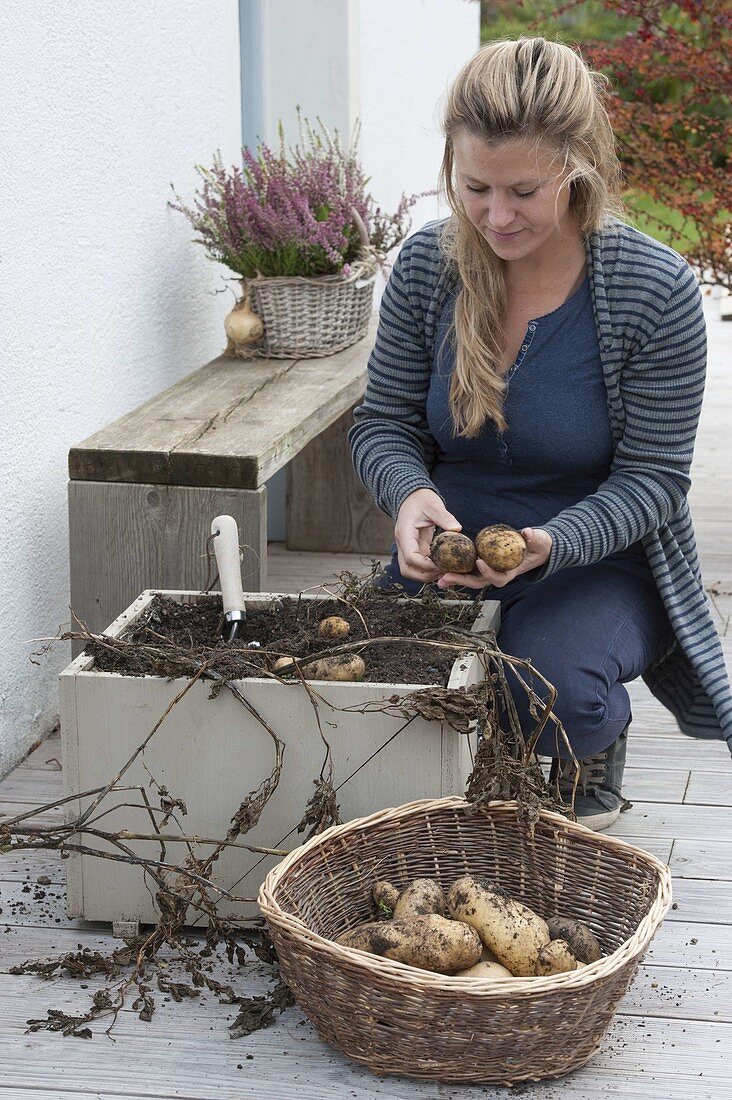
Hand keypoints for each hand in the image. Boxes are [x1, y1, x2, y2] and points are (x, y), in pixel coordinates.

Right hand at [395, 489, 461, 582]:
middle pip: (407, 570)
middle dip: (426, 575)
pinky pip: (418, 565)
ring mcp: (406, 547)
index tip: (443, 565)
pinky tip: (443, 565)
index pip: (411, 557)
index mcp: (405, 533)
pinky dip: (429, 569)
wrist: (411, 496)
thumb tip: (457, 529)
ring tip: (445, 571)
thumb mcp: (434, 504)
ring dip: (427, 575)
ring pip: (411, 570)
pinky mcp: (413, 549)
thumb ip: (444, 517)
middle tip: (445, 572)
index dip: (427, 565)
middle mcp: (402, 543)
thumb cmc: (421, 498)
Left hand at [436, 527, 552, 589]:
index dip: (489, 572)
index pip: (499, 577)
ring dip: (455, 579)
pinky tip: (443, 569)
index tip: (479, 562)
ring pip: (471, 579)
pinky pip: (469, 571)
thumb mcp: (537, 539)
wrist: (536, 549)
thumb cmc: (537, 544)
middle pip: (479, 582)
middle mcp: (498, 574)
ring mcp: (489, 572)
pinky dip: (457, 572)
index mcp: (511, 571)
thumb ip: (532, 537)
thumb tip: (526, 532)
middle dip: (462, 581)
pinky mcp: (483, 566)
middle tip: (446, 577)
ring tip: (440, 579)